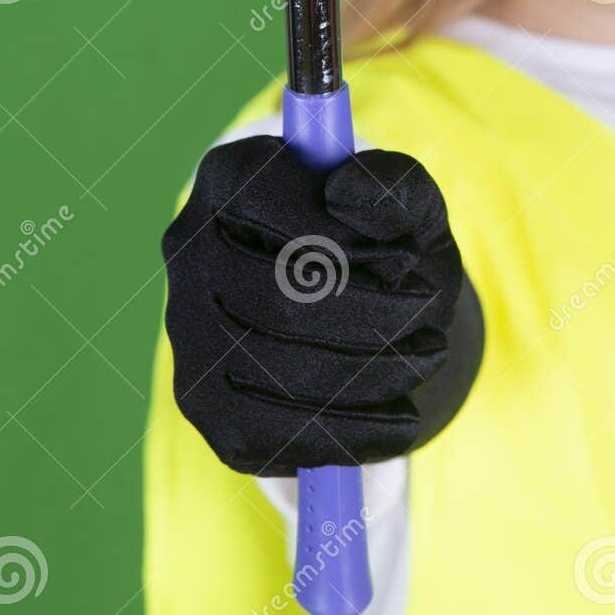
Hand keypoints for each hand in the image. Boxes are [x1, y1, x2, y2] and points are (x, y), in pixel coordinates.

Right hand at [160, 134, 482, 474]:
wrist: (364, 318)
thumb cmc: (388, 249)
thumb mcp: (410, 209)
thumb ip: (396, 187)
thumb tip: (348, 193)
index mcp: (229, 178)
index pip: (275, 212)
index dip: (354, 244)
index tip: (408, 258)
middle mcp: (187, 251)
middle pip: (279, 300)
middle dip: (376, 315)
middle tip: (428, 315)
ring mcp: (186, 332)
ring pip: (279, 372)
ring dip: (376, 375)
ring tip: (426, 358)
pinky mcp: (204, 406)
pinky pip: (275, 435)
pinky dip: (353, 435)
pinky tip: (398, 418)